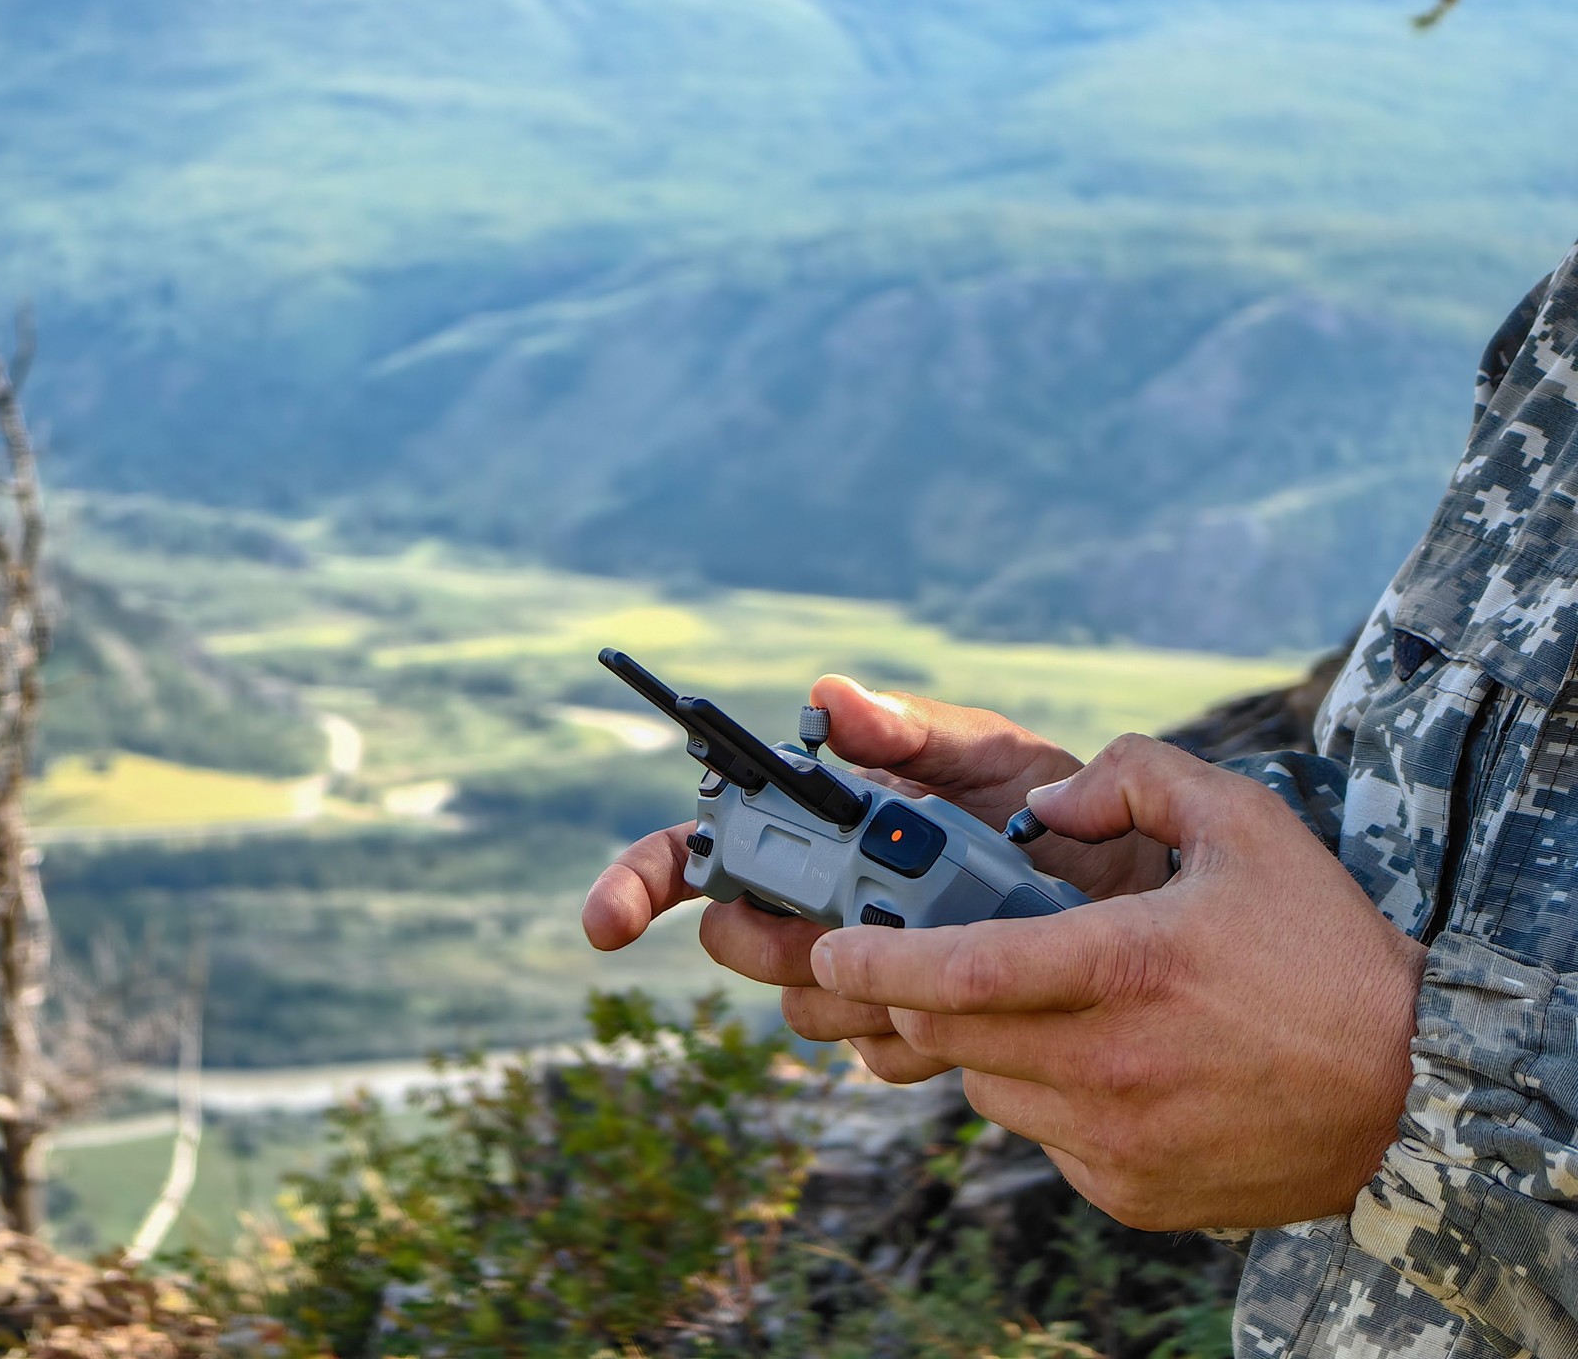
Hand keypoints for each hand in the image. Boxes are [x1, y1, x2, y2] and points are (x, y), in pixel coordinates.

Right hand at [582, 678, 1172, 1082]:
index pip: (698, 851)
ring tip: (938, 944)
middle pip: (737, 940)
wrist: (1140, 900)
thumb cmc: (1055, 809)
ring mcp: (861, 970)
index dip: (639, 882)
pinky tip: (969, 994)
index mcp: (818, 828)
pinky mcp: (910, 1028)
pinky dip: (917, 1027)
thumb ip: (906, 728)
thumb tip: (827, 695)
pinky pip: (876, 1052)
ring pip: (803, 1007)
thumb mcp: (988, 753)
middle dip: (776, 937)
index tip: (607, 921)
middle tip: (842, 919)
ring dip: (860, 982)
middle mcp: (823, 901)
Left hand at [809, 734, 1426, 1229]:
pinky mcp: (1125, 1192)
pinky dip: (1048, 1098)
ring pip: (990, 1085)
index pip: (957, 971)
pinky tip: (1114, 1067)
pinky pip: (1042, 1137)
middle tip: (937, 959)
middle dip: (927, 991)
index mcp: (1122, 967)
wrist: (1414, 1093)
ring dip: (993, 1043)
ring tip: (1065, 1008)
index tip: (827, 949)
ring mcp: (1113, 1138)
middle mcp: (1106, 1063)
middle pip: (952, 1031)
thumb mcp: (1247, 824)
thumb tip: (1045, 800)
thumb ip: (1136, 775)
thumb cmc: (1324, 951)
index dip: (874, 961)